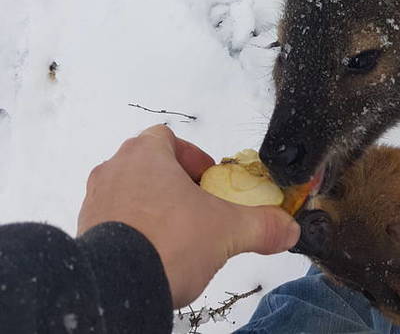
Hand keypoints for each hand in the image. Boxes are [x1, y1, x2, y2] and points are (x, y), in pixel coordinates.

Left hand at [77, 125, 298, 306]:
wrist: (116, 288)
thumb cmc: (167, 242)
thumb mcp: (227, 230)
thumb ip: (261, 225)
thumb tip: (287, 228)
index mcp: (146, 153)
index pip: (169, 138)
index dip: (192, 158)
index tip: (209, 182)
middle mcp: (115, 169)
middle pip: (150, 166)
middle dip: (175, 186)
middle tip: (198, 210)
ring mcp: (96, 201)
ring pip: (131, 193)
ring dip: (153, 208)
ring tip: (177, 237)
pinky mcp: (85, 232)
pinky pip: (114, 222)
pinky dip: (133, 231)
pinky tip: (154, 255)